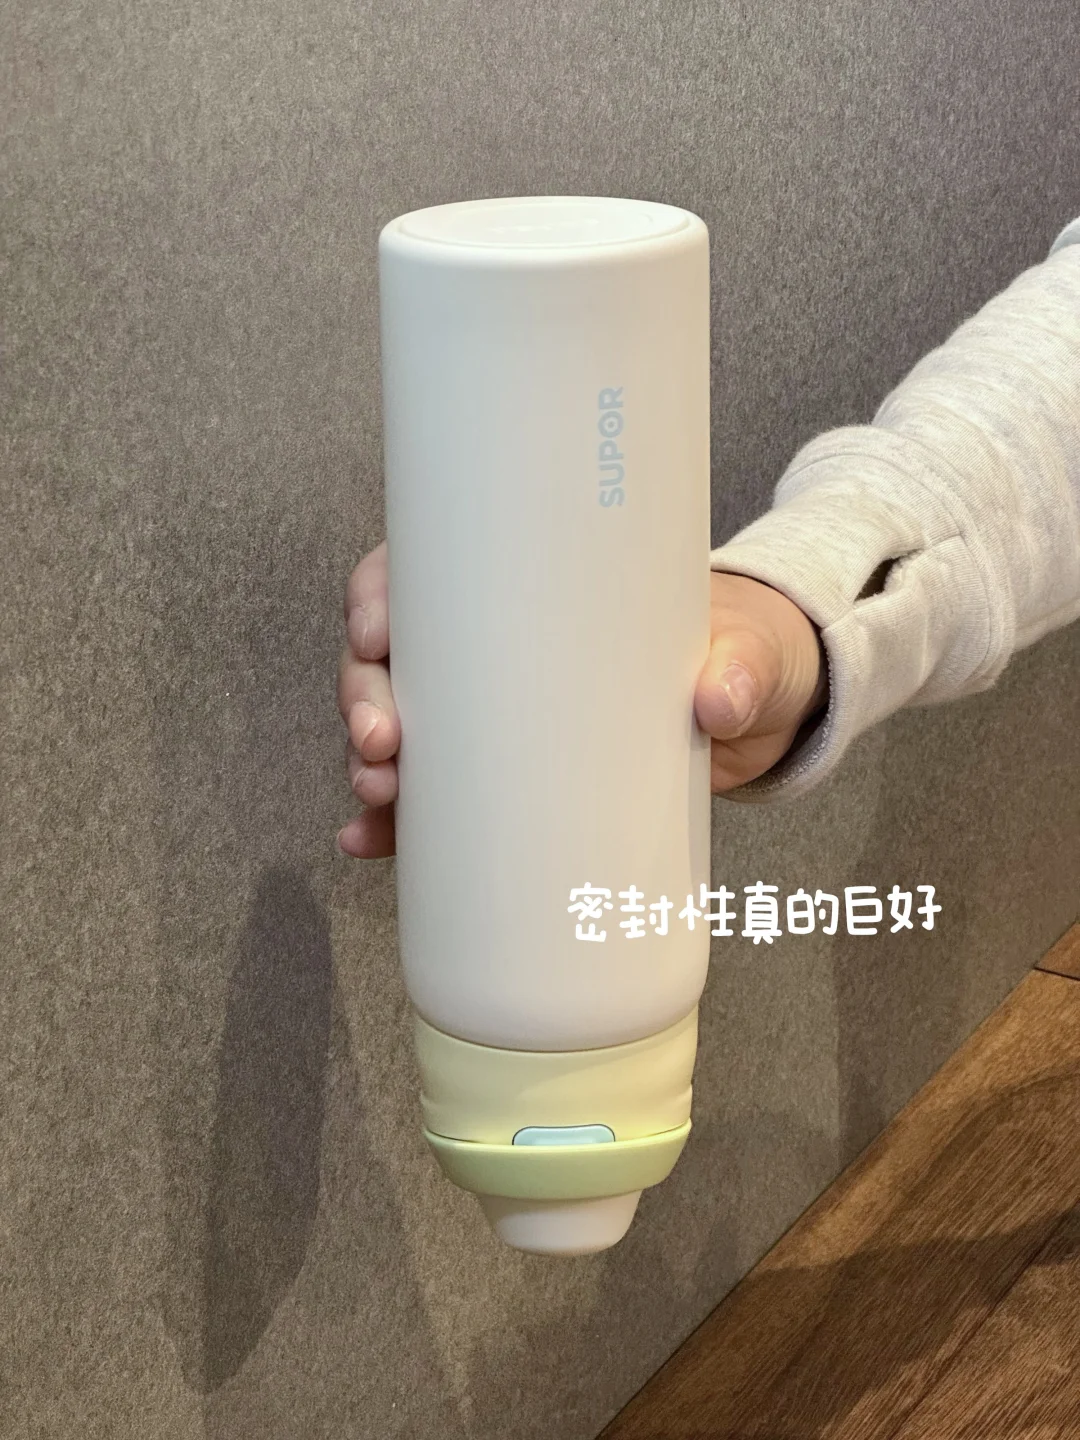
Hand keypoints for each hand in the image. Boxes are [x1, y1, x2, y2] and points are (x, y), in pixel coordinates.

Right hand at [336, 547, 825, 857]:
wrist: (761, 710)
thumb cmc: (738, 650)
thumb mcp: (746, 649)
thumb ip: (739, 667)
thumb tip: (716, 701)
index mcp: (533, 589)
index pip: (427, 573)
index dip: (378, 595)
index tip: (375, 631)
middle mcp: (494, 649)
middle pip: (392, 657)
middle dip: (364, 696)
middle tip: (382, 739)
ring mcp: (495, 718)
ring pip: (399, 728)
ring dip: (370, 763)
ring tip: (381, 797)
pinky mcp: (511, 779)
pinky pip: (434, 799)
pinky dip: (395, 822)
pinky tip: (371, 841)